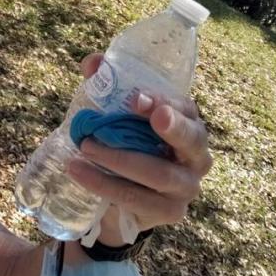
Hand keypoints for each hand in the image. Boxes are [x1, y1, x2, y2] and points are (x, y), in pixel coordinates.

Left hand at [66, 53, 212, 244]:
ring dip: (118, 158)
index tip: (136, 97)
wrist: (120, 199)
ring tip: (84, 146)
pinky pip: (136, 198)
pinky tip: (78, 172)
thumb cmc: (126, 146)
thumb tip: (93, 63)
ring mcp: (186, 188)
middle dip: (169, 126)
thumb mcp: (118, 116)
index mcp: (189, 125)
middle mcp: (197, 157)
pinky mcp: (168, 212)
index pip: (186, 109)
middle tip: (139, 110)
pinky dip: (104, 184)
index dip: (165, 100)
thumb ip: (107, 85)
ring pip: (157, 173)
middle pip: (191, 140)